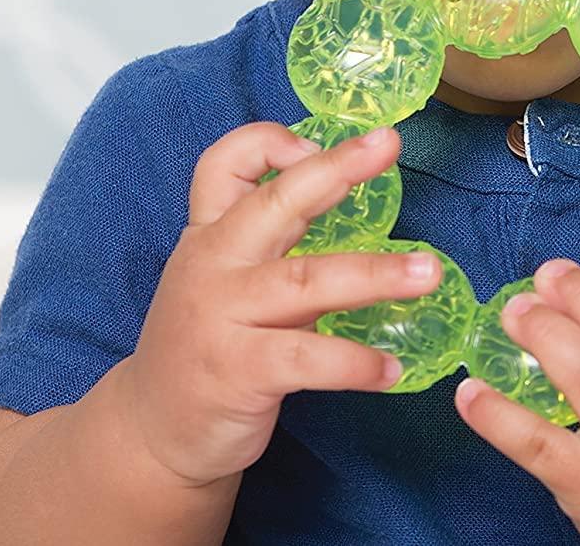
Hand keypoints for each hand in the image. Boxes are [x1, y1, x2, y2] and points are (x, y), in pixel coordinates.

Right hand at [121, 122, 442, 487]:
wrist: (151, 435)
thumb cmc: (207, 343)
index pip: (223, 164)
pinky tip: (390, 370)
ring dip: (375, 274)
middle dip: (335, 168)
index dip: (270, 143)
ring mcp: (222, 316)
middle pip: (275, 203)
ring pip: (307, 280)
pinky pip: (308, 359)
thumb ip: (273, 239)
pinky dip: (355, 363)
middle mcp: (213, 264)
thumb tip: (346, 192)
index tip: (318, 144)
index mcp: (210, 234)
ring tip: (428, 271)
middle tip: (388, 145)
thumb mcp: (225, 277)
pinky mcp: (238, 371)